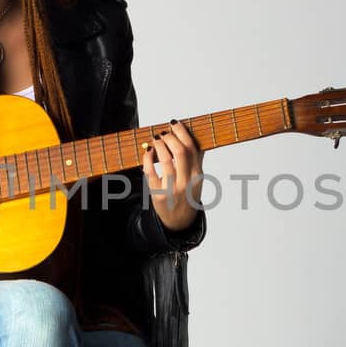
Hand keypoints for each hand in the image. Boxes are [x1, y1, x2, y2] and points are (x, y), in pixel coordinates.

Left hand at [142, 120, 204, 235]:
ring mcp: (172, 189)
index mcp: (198, 175)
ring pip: (165, 160)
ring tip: (155, 139)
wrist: (180, 222)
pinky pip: (150, 172)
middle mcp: (186, 182)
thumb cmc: (188, 196)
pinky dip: (147, 158)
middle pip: (179, 152)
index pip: (192, 148)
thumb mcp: (197, 178)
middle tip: (163, 132)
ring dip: (158, 145)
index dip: (182, 132)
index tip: (174, 124)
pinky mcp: (158, 195)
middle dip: (170, 137)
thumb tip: (196, 138)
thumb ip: (197, 159)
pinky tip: (148, 152)